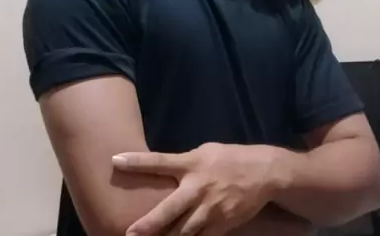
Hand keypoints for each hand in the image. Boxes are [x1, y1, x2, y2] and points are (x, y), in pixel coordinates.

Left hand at [112, 142, 278, 235]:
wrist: (264, 173)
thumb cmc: (228, 158)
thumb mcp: (203, 152)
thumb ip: (183, 163)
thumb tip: (160, 171)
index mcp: (192, 163)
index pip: (160, 161)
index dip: (137, 161)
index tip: (115, 160)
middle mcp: (198, 187)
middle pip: (170, 208)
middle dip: (150, 224)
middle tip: (130, 234)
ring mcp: (210, 210)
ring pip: (184, 232)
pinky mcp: (221, 225)